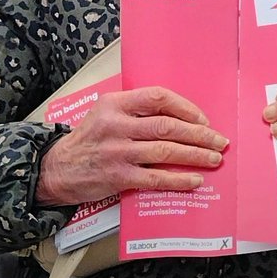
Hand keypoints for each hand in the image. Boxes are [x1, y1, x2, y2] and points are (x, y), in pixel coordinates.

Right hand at [35, 87, 228, 206]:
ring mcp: (118, 152)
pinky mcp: (118, 177)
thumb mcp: (105, 112)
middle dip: (198, 134)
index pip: (157, 97)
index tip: (202, 118)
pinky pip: (156, 177)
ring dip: (194, 155)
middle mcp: (116, 125)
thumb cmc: (89, 139)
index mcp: (115, 104)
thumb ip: (135, 110)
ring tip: (213, 159)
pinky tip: (194, 180)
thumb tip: (179, 117)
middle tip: (218, 140)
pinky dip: (178, 179)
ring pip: (165, 151)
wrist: (58, 169)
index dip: (185, 107)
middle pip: (167, 126)